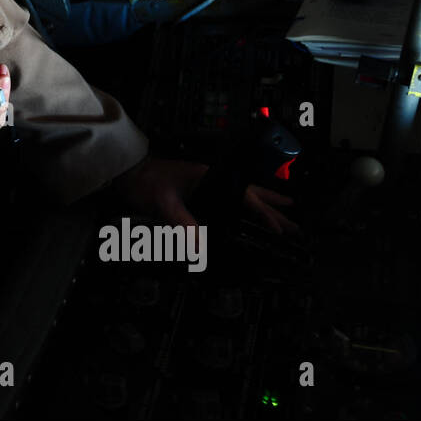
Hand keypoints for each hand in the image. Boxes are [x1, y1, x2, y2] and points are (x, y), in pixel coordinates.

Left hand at [113, 154, 298, 233]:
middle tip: (296, 225)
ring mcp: (205, 184)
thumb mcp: (163, 204)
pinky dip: (243, 207)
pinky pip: (228, 199)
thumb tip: (201, 248)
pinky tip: (245, 216)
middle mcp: (211, 178)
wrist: (124, 172)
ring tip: (284, 212)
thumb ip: (182, 224)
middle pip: (250, 194)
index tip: (280, 230)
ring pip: (242, 195)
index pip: (245, 196)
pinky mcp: (196, 191)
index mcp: (209, 176)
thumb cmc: (142, 181)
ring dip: (263, 206)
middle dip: (274, 209)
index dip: (264, 214)